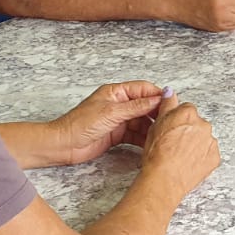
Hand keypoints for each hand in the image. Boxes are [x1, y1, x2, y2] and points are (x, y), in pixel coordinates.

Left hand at [49, 82, 165, 164]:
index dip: (157, 95)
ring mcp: (118, 120)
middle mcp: (119, 104)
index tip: (170, 102)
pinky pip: (135, 135)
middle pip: (145, 105)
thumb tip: (157, 98)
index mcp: (116, 92)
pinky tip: (151, 143)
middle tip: (169, 121)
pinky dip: (143, 139)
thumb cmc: (79, 124)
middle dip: (157, 113)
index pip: (143, 89)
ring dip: (151, 127)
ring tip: (162, 134)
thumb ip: (136, 106)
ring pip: (142, 121)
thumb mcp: (111, 113)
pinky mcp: (117, 134)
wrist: (63, 145)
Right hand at [139, 93, 220, 201]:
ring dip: (195, 144)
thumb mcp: (156, 124)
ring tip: (180, 155)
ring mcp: (210, 142)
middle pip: (196, 124)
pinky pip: (209, 153)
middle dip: (187, 131)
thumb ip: (167, 105)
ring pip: (203, 139)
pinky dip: (201, 157)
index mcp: (188, 113)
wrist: (165, 178)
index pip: (185, 110)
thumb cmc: (157, 153)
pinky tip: (188, 163)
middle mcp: (203, 125)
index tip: (171, 130)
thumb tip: (170, 92)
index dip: (176, 121)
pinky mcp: (215, 157)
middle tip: (173, 144)